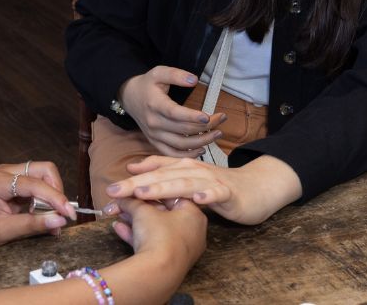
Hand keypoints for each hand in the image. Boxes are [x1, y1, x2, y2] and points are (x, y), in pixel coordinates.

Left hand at [0, 161, 75, 249]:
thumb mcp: (4, 232)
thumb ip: (32, 225)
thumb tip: (59, 221)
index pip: (35, 183)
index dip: (55, 198)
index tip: (69, 214)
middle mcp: (5, 171)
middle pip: (44, 169)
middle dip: (56, 192)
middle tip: (60, 215)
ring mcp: (11, 173)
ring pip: (44, 175)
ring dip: (53, 196)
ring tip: (51, 219)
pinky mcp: (16, 180)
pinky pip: (39, 184)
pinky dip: (46, 199)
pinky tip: (44, 216)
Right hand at [104, 197, 205, 267]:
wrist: (158, 272)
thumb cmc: (158, 234)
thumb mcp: (142, 211)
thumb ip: (132, 201)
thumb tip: (121, 196)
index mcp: (194, 215)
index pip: (172, 195)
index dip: (150, 190)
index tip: (134, 188)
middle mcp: (193, 232)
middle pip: (162, 213)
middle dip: (138, 208)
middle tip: (122, 203)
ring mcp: (182, 249)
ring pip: (155, 230)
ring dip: (134, 221)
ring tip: (117, 214)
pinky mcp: (170, 263)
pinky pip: (153, 245)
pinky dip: (136, 236)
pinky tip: (118, 228)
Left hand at [106, 155, 302, 224]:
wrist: (256, 189)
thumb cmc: (218, 187)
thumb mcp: (188, 180)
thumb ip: (164, 175)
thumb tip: (134, 171)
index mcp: (183, 168)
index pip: (154, 172)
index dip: (132, 180)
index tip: (110, 189)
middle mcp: (194, 171)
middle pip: (163, 176)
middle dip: (138, 184)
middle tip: (115, 191)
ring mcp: (212, 181)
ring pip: (185, 183)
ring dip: (165, 187)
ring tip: (144, 194)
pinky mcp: (230, 193)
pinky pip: (218, 193)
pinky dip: (207, 194)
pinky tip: (197, 198)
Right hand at [118, 67, 224, 156]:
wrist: (128, 97)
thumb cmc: (147, 84)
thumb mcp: (159, 72)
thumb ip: (176, 74)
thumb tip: (194, 80)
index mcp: (154, 104)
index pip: (175, 113)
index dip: (192, 117)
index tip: (208, 117)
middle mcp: (153, 122)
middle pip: (183, 130)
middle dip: (206, 126)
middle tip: (221, 119)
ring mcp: (154, 135)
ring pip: (181, 144)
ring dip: (202, 142)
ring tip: (217, 134)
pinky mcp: (154, 142)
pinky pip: (172, 154)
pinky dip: (188, 155)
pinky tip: (202, 149)